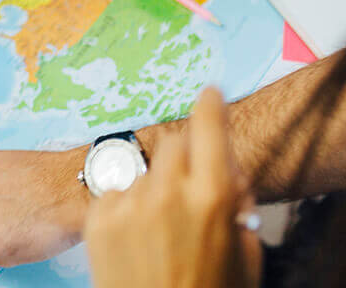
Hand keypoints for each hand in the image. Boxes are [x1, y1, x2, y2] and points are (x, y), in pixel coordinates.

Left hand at [85, 88, 260, 287]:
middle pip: (176, 143)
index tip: (210, 92)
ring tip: (162, 231)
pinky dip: (129, 205)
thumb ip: (236, 203)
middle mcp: (167, 192)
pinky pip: (118, 192)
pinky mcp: (98, 218)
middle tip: (191, 188)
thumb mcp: (246, 253)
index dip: (212, 106)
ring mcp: (129, 204)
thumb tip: (227, 171)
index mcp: (211, 198)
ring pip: (146, 170)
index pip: (210, 128)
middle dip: (187, 157)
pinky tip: (139, 239)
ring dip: (156, 186)